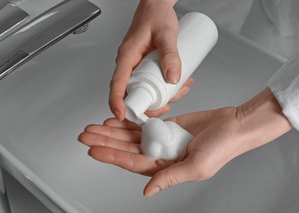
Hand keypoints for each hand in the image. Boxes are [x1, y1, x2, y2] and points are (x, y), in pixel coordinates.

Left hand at [79, 88, 292, 197]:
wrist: (233, 125)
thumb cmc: (222, 147)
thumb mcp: (197, 167)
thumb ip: (170, 177)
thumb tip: (147, 191)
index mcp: (166, 168)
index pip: (132, 163)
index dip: (112, 157)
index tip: (93, 150)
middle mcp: (162, 155)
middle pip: (127, 150)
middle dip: (105, 142)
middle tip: (85, 136)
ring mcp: (163, 140)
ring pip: (132, 137)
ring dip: (113, 132)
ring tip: (94, 127)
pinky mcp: (168, 126)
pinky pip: (144, 125)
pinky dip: (130, 123)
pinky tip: (117, 120)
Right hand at [110, 0, 189, 120]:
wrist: (157, 5)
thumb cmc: (156, 14)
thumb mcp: (167, 34)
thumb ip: (171, 55)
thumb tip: (172, 78)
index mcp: (127, 56)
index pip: (118, 84)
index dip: (117, 102)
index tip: (122, 115)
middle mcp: (129, 63)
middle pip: (133, 93)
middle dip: (151, 104)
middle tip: (169, 103)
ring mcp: (137, 66)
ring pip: (145, 89)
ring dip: (162, 96)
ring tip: (181, 89)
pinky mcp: (145, 66)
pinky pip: (152, 82)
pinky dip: (165, 87)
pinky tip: (179, 84)